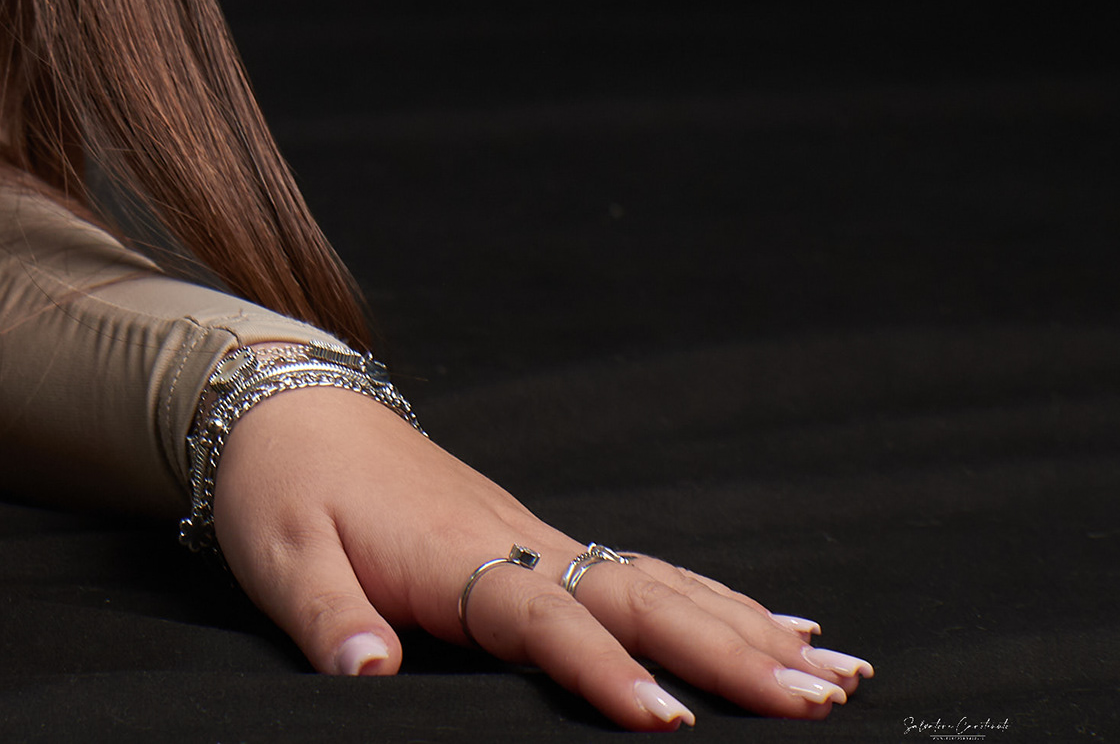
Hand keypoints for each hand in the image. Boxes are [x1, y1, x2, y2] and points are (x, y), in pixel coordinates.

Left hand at [211, 375, 874, 725]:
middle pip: (641, 598)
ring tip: (839, 677)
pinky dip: (725, 603)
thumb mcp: (280, 555)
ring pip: (664, 586)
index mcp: (458, 555)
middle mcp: (520, 542)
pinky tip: (788, 631)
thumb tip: (369, 672)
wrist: (287, 407)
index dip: (607, 671)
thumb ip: (328, 618)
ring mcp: (542, 540)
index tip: (668, 719)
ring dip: (752, 631)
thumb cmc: (283, 489)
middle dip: (732, 652)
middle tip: (817, 701)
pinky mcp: (547, 546)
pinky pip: (652, 577)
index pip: (547, 619)